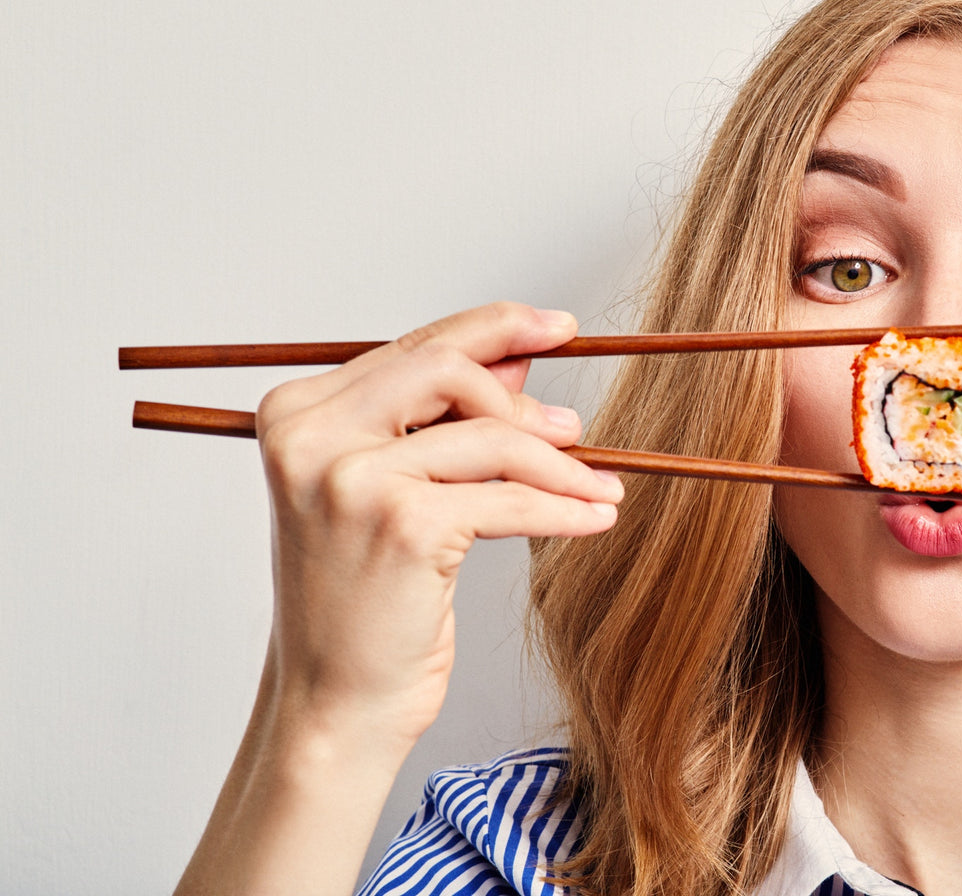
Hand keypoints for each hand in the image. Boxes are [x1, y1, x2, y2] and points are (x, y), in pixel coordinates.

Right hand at [254, 301, 622, 750]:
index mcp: (297, 414)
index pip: (412, 346)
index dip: (495, 329)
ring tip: (597, 485)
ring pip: (491, 436)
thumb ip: (442, 417)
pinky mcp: (403, 524)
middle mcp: (311, 436)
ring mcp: (351, 478)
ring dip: (560, 464)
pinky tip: (595, 517)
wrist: (335, 704)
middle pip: (448, 369)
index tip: (560, 325)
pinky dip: (564, 506)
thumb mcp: (394, 491)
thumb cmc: (362, 601)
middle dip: (524, 397)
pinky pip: (510, 496)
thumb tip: (518, 355)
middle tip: (575, 431)